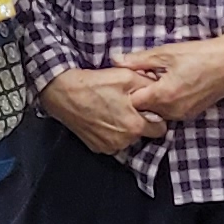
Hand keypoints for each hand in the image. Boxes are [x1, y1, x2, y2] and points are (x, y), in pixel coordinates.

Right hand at [40, 66, 158, 155]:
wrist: (63, 92)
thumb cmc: (94, 84)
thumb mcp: (126, 77)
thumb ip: (148, 85)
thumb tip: (160, 89)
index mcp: (134, 126)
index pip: (160, 129)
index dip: (157, 117)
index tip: (149, 109)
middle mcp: (123, 141)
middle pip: (143, 135)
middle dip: (140, 123)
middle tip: (129, 107)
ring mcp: (109, 146)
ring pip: (128, 140)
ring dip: (125, 128)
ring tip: (113, 110)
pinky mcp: (97, 147)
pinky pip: (112, 142)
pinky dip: (111, 133)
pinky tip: (103, 118)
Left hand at [120, 27, 223, 126]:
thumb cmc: (200, 55)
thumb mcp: (166, 53)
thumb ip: (138, 60)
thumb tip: (116, 60)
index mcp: (163, 95)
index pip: (132, 103)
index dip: (128, 90)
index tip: (129, 78)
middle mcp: (172, 111)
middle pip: (143, 110)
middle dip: (140, 96)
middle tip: (143, 77)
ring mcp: (183, 115)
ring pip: (156, 112)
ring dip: (153, 99)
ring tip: (159, 80)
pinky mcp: (191, 114)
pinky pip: (170, 112)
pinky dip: (166, 102)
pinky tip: (172, 85)